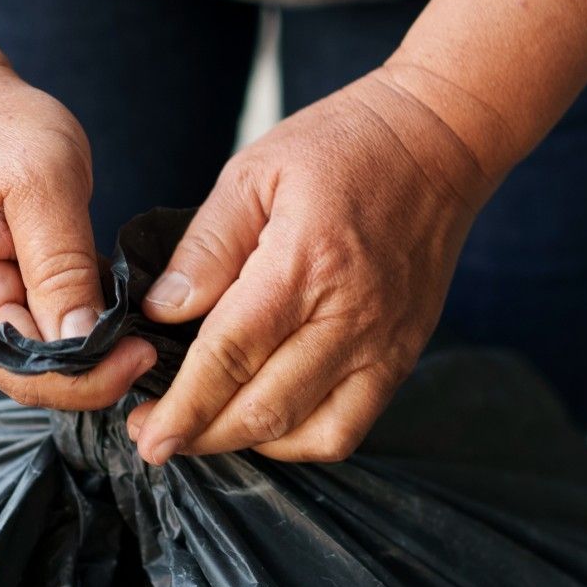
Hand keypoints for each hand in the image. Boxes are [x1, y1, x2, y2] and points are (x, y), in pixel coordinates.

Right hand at [0, 45, 156, 407]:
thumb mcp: (43, 183)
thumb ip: (62, 266)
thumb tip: (86, 340)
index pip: (25, 372)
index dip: (89, 376)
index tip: (145, 351)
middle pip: (31, 377)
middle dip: (93, 368)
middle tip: (151, 341)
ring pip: (37, 362)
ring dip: (87, 348)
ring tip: (133, 322)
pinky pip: (36, 334)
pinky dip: (74, 326)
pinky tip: (105, 306)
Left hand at [128, 67, 498, 463]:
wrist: (439, 142)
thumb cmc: (342, 148)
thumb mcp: (254, 173)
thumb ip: (206, 247)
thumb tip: (161, 310)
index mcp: (303, 265)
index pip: (229, 357)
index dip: (183, 406)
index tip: (146, 435)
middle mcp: (349, 317)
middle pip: (264, 409)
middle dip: (201, 436)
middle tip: (155, 439)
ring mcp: (383, 344)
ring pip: (307, 433)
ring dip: (247, 445)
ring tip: (204, 430)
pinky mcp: (402, 356)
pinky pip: (349, 427)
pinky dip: (301, 440)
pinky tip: (265, 421)